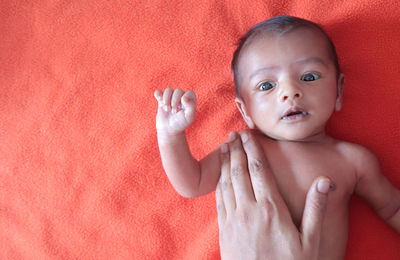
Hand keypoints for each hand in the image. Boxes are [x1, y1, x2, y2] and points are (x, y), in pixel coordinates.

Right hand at [154, 88, 196, 135]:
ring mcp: (171, 98)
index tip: (181, 109)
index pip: (189, 93)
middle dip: (175, 101)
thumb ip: (191, 107)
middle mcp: (181, 97)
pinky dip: (158, 94)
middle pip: (178, 91)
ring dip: (167, 99)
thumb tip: (184, 97)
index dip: (185, 100)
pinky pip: (159, 92)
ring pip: (168, 90)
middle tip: (174, 112)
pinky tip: (160, 101)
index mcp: (190, 100)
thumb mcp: (189, 117)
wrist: (169, 130)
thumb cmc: (181, 124)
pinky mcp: (162, 100)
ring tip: (167, 109)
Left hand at [216, 131, 333, 259]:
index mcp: (271, 209)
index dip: (252, 149)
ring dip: (224, 163)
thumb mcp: (311, 242)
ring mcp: (233, 220)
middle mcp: (249, 210)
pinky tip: (219, 175)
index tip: (247, 135)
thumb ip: (316, 210)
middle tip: (232, 135)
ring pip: (226, 183)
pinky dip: (218, 182)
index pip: (259, 170)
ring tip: (223, 147)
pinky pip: (219, 199)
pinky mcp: (224, 230)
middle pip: (239, 172)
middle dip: (235, 150)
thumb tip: (325, 182)